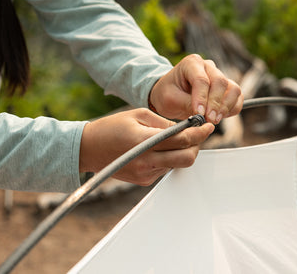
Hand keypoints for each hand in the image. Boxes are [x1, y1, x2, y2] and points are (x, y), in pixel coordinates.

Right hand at [79, 108, 214, 185]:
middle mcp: (147, 160)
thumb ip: (164, 123)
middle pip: (187, 158)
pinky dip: (169, 158)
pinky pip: (165, 169)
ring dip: (183, 152)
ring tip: (176, 140)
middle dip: (196, 146)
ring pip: (178, 164)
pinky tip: (159, 150)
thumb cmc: (111, 127)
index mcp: (145, 141)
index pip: (182, 139)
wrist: (88, 149)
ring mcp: (146, 173)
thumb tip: (185, 128)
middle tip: (196, 134)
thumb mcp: (138, 115)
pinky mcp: (144, 181)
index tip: (207, 126)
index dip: (199, 132)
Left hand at [149, 54, 242, 123]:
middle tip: (208, 119)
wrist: (170, 95)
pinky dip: (232, 108)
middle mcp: (208, 67)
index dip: (202, 98)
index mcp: (191, 63)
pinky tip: (221, 117)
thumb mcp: (170, 99)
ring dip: (226, 107)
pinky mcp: (226, 88)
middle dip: (215, 104)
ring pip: (233, 89)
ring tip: (214, 120)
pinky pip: (237, 98)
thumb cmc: (167, 93)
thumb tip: (204, 114)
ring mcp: (219, 76)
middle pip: (220, 82)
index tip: (199, 113)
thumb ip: (186, 104)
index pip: (201, 79)